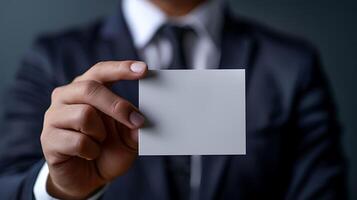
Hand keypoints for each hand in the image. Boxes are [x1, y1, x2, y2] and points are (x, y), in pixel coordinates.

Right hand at [40, 61, 146, 198]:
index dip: (121, 69)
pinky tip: (89, 155)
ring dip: (101, 134)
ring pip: (84, 114)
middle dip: (117, 105)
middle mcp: (66, 97)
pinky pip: (77, 141)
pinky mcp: (48, 139)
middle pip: (90, 89)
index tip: (144, 69)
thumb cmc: (107, 151)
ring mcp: (54, 116)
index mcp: (85, 89)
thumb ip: (134, 127)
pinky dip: (91, 151)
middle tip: (137, 121)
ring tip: (100, 143)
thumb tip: (141, 119)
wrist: (86, 179)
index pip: (101, 71)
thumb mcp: (127, 139)